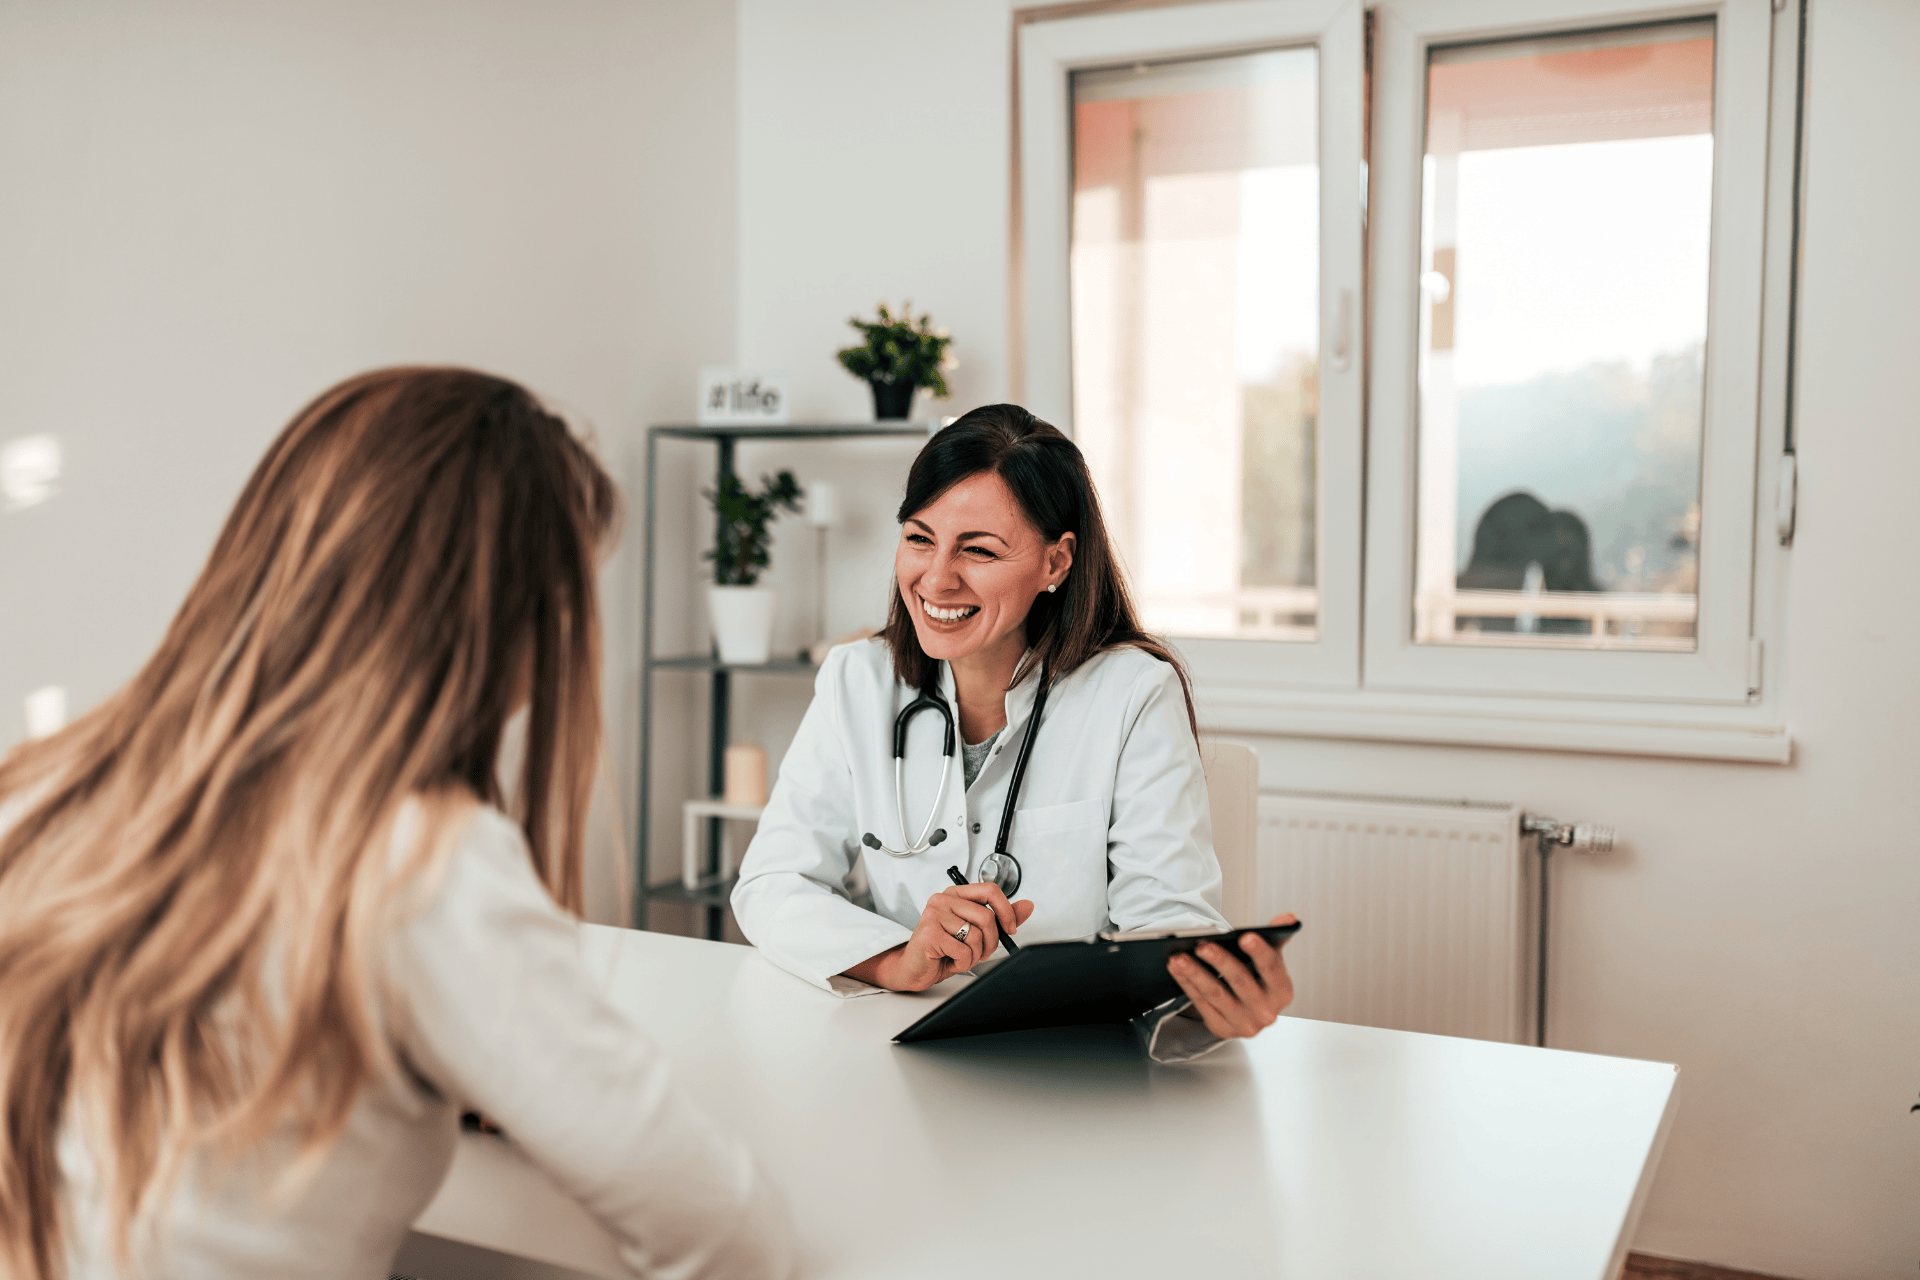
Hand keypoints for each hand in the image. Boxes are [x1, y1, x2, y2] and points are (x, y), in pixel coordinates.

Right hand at [845, 883, 1036, 991]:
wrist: (913, 968)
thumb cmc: (942, 949)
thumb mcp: (975, 932)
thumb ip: (1000, 918)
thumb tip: (1027, 906)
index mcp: (955, 894)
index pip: (990, 890)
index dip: (1006, 910)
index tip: (1010, 928)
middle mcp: (943, 899)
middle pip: (987, 917)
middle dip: (992, 942)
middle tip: (983, 952)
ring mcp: (934, 914)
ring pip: (977, 935)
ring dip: (975, 955)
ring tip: (961, 956)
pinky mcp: (930, 933)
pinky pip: (964, 951)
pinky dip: (963, 963)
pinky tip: (951, 961)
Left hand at [1166, 913, 1296, 1040]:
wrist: (1249, 1012)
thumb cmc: (1259, 981)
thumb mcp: (1271, 959)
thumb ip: (1276, 936)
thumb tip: (1288, 918)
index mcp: (1282, 991)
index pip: (1271, 969)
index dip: (1259, 952)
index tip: (1245, 936)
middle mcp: (1265, 1011)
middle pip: (1240, 981)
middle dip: (1220, 961)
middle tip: (1202, 945)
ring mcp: (1244, 1024)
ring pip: (1216, 994)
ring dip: (1195, 973)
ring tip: (1180, 956)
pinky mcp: (1222, 1029)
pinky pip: (1201, 1004)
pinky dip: (1187, 984)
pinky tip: (1177, 969)